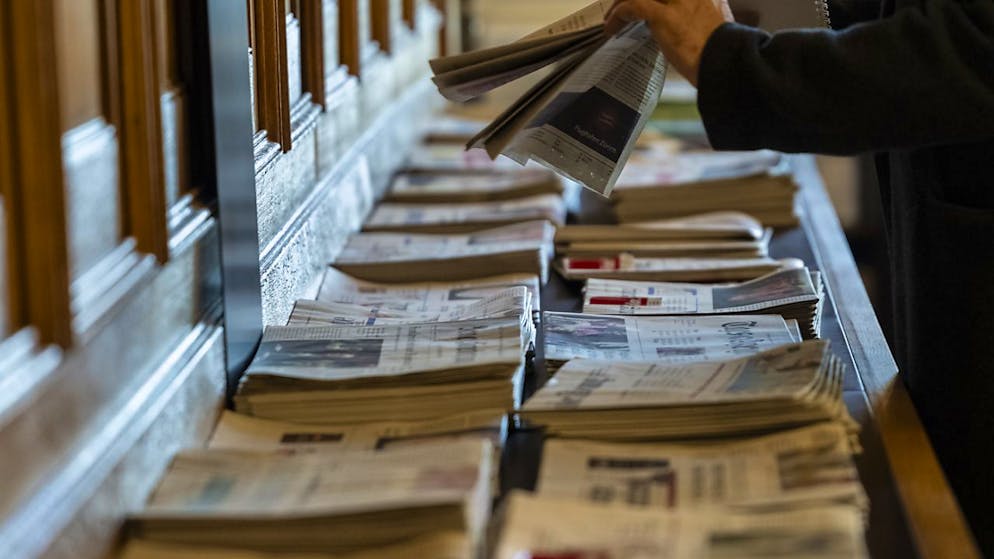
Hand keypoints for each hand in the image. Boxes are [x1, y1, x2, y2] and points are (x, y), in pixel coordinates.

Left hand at [604, 0, 732, 86]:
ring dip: (621, 2)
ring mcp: (678, 1)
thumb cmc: (722, 51)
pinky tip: (611, 28)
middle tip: (624, 6)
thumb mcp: (716, 24)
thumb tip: (684, 23)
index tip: (644, 4)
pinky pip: (632, 7)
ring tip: (612, 17)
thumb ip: (698, 15)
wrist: (727, 62)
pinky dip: (618, 16)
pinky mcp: (664, 16)